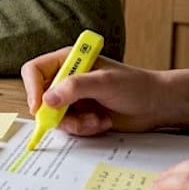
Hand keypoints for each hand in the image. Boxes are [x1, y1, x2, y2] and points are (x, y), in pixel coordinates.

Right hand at [19, 48, 165, 133]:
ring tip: (96, 121)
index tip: (40, 107)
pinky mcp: (81, 114)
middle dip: (57, 113)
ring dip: (75, 124)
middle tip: (74, 120)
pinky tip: (102, 123)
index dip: (32, 88)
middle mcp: (67, 79)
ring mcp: (73, 98)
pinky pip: (69, 127)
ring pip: (55, 117)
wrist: (156, 105)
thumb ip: (74, 88)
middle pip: (41, 98)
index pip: (35, 70)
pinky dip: (84, 129)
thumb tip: (46, 99)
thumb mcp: (104, 83)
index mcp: (69, 61)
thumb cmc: (135, 86)